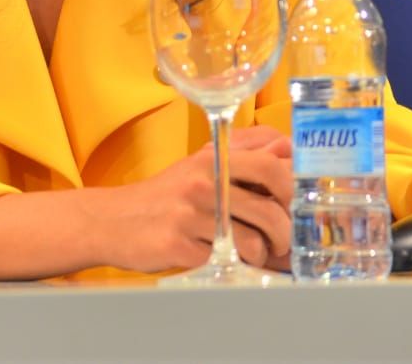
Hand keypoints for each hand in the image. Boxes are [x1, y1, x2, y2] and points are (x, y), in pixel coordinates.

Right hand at [88, 125, 292, 273]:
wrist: (113, 220)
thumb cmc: (165, 195)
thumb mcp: (201, 164)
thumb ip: (244, 152)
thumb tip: (287, 146)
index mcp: (212, 159)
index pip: (270, 164)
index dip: (293, 186)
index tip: (299, 203)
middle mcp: (203, 183)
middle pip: (269, 210)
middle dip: (285, 232)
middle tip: (282, 241)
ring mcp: (190, 215)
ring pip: (253, 242)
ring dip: (261, 255)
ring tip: (253, 254)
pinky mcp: (179, 245)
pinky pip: (225, 261)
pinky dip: (234, 265)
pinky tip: (226, 260)